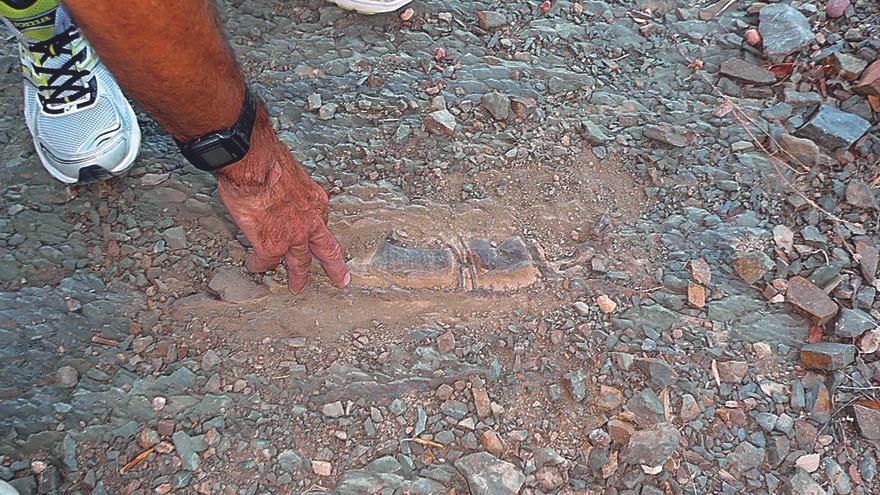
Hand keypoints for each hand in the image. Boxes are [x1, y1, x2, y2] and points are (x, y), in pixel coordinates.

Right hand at [215, 110, 349, 293]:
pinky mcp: (272, 246)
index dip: (318, 231)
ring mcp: (292, 236)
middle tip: (341, 279)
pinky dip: (259, 265)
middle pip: (327, 249)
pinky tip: (254, 267)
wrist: (254, 163)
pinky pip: (266, 262)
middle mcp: (309, 221)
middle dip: (334, 266)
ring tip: (297, 287)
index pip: (320, 221)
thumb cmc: (266, 158)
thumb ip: (286, 182)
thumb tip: (275, 176)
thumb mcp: (288, 169)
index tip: (318, 237)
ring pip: (300, 263)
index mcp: (314, 200)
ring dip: (298, 276)